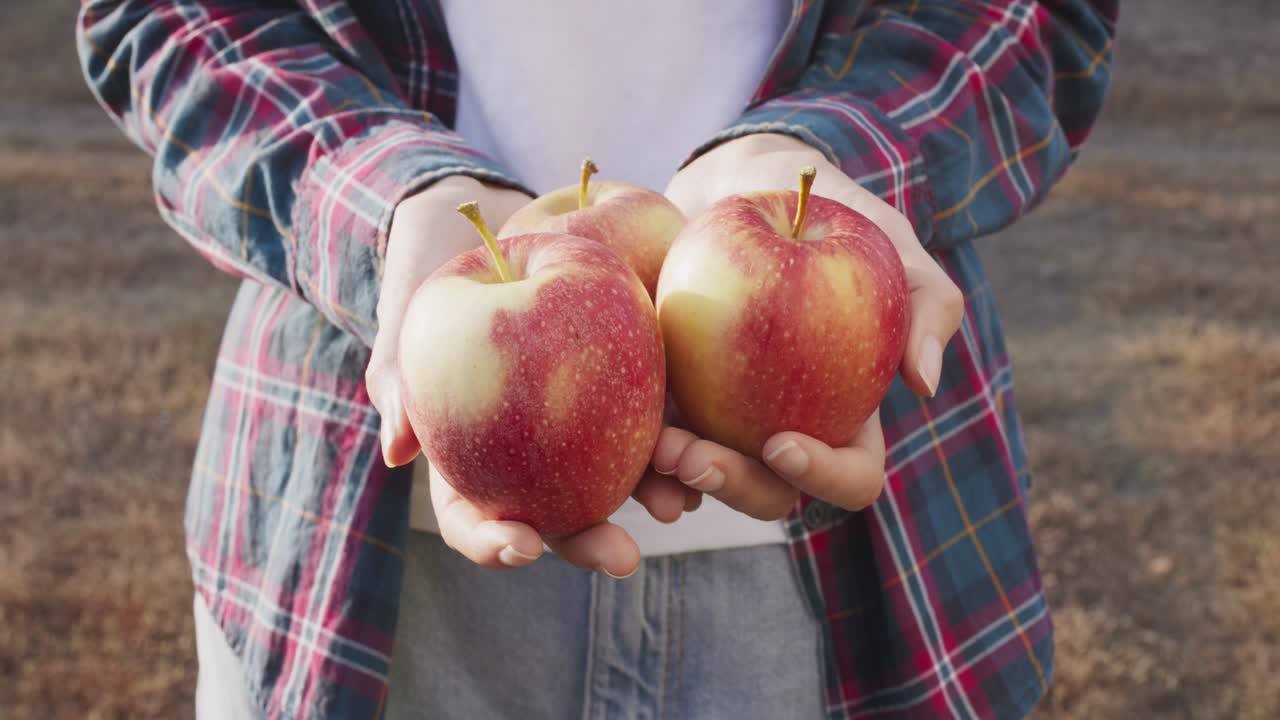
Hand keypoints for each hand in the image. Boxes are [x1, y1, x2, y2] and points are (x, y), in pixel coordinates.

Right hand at [365, 175, 688, 575]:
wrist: (494, 213)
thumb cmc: (435, 264)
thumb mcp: (409, 312)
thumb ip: (396, 375)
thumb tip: (398, 453)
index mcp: (470, 454)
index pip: (474, 517)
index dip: (493, 542)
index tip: (524, 546)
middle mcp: (531, 451)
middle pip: (557, 517)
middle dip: (589, 542)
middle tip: (622, 557)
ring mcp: (585, 419)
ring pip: (619, 478)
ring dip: (653, 496)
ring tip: (681, 503)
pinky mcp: (632, 380)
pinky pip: (660, 415)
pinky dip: (683, 437)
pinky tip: (706, 450)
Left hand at [656, 133, 965, 518]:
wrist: (738, 185)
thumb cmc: (828, 213)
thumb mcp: (886, 242)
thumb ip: (927, 301)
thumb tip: (924, 383)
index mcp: (846, 417)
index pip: (851, 476)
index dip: (823, 475)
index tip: (781, 442)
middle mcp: (783, 430)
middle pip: (770, 493)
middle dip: (733, 484)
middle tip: (691, 455)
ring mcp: (723, 421)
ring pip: (705, 480)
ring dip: (680, 481)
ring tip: (655, 452)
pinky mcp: (667, 396)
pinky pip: (652, 439)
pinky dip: (639, 452)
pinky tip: (625, 440)